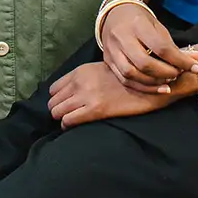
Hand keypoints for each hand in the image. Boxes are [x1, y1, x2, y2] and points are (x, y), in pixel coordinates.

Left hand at [48, 61, 183, 129]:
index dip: (57, 98)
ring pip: (57, 111)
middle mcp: (79, 82)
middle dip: (57, 109)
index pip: (53, 88)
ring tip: (69, 121)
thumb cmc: (121, 80)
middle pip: (53, 101)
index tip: (62, 105)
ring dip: (61, 118)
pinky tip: (73, 126)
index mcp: (79, 72)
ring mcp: (86, 96)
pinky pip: (69, 120)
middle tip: (65, 115)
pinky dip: (67, 125)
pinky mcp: (95, 110)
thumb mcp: (97, 71)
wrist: (144, 85)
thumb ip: (81, 79)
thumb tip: (68, 92)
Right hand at [99, 1, 197, 92]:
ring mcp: (112, 49)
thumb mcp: (158, 28)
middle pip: (144, 63)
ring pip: (131, 73)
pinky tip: (156, 88)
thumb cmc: (140, 20)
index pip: (161, 47)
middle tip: (178, 74)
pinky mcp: (107, 59)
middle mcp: (121, 36)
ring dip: (153, 83)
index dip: (180, 60)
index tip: (196, 68)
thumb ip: (175, 47)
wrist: (115, 12)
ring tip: (168, 83)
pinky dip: (142, 87)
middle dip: (166, 73)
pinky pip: (124, 79)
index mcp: (137, 24)